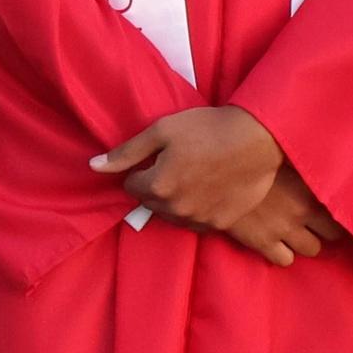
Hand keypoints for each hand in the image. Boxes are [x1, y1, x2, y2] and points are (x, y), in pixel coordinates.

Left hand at [92, 107, 280, 230]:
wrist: (259, 139)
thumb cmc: (210, 128)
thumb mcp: (163, 129)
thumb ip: (127, 151)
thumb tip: (94, 166)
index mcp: (157, 186)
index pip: (131, 185)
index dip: (143, 168)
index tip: (162, 155)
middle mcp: (174, 209)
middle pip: (152, 202)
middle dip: (159, 185)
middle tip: (181, 162)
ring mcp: (199, 220)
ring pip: (175, 214)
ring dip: (179, 199)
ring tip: (199, 174)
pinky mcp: (221, 224)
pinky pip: (199, 221)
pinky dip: (201, 207)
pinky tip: (214, 187)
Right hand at [225, 161, 347, 266]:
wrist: (218, 171)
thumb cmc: (252, 154)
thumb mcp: (285, 153)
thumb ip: (304, 160)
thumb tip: (320, 150)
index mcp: (311, 186)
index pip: (341, 208)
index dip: (340, 210)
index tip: (336, 209)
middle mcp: (303, 211)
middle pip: (331, 234)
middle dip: (326, 230)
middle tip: (318, 225)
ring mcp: (284, 229)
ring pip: (311, 250)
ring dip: (305, 242)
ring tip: (297, 233)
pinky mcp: (262, 242)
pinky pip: (285, 261)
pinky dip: (283, 254)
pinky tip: (277, 243)